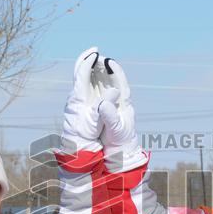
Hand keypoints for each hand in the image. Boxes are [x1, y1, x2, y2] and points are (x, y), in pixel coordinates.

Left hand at [60, 46, 104, 152]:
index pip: (81, 74)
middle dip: (87, 59)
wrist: (77, 146)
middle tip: (96, 50)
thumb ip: (106, 106)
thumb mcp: (97, 121)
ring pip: (81, 77)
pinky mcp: (79, 103)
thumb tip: (114, 91)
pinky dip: (90, 76)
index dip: (88, 62)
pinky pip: (84, 84)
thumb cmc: (88, 135)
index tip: (96, 53)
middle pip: (79, 71)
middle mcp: (76, 96)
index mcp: (79, 97)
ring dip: (89, 66)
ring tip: (98, 59)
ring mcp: (77, 99)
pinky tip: (95, 75)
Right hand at [97, 57, 147, 171]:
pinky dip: (93, 86)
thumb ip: (110, 116)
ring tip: (91, 63)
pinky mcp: (105, 112)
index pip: (121, 83)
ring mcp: (112, 107)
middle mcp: (119, 103)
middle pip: (112, 81)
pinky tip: (87, 81)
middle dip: (104, 68)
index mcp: (125, 105)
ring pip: (105, 86)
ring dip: (98, 74)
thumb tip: (104, 103)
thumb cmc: (120, 143)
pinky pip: (99, 95)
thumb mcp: (115, 130)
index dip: (115, 71)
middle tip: (96, 56)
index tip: (108, 60)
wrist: (120, 157)